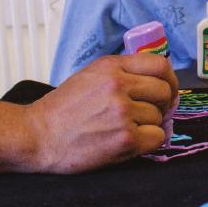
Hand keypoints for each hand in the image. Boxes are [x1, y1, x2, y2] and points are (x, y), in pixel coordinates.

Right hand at [23, 54, 177, 172]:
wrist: (38, 135)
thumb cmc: (64, 108)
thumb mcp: (92, 75)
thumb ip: (123, 71)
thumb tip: (158, 79)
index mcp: (112, 66)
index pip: (160, 65)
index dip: (169, 79)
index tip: (167, 89)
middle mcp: (119, 85)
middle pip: (164, 91)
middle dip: (162, 104)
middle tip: (149, 113)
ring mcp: (122, 112)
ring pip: (160, 117)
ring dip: (149, 125)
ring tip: (126, 128)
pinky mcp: (124, 139)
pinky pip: (157, 137)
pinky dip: (149, 141)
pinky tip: (130, 140)